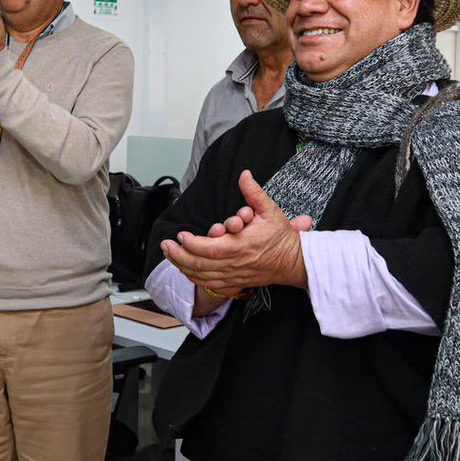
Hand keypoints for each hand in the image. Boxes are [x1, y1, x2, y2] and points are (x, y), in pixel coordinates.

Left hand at [160, 170, 313, 292]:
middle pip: (199, 264)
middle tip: (166, 245)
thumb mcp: (269, 210)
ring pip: (202, 276)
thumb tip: (244, 175)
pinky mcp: (235, 282)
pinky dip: (195, 279)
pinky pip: (210, 285)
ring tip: (170, 255)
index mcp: (241, 245)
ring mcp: (234, 275)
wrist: (294, 262)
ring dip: (182, 267)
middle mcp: (235, 263)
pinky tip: (185, 270)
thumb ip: (254, 193)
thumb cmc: (281, 236)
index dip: (191, 243)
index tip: (181, 235)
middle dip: (178, 255)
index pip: (209, 248)